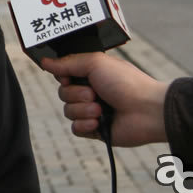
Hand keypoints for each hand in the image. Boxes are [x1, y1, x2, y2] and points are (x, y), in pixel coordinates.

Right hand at [41, 52, 169, 146]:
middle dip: (76, 94)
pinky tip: (98, 122)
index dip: (64, 76)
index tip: (70, 77)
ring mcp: (92, 111)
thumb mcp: (95, 63)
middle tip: (94, 94)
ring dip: (83, 110)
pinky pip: (75, 129)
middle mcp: (90, 91)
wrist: (147, 111)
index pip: (63, 74)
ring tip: (101, 110)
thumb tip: (45, 62)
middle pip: (62, 93)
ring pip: (67, 111)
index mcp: (91, 74)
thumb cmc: (126, 82)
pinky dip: (85, 125)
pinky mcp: (95, 130)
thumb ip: (67, 63)